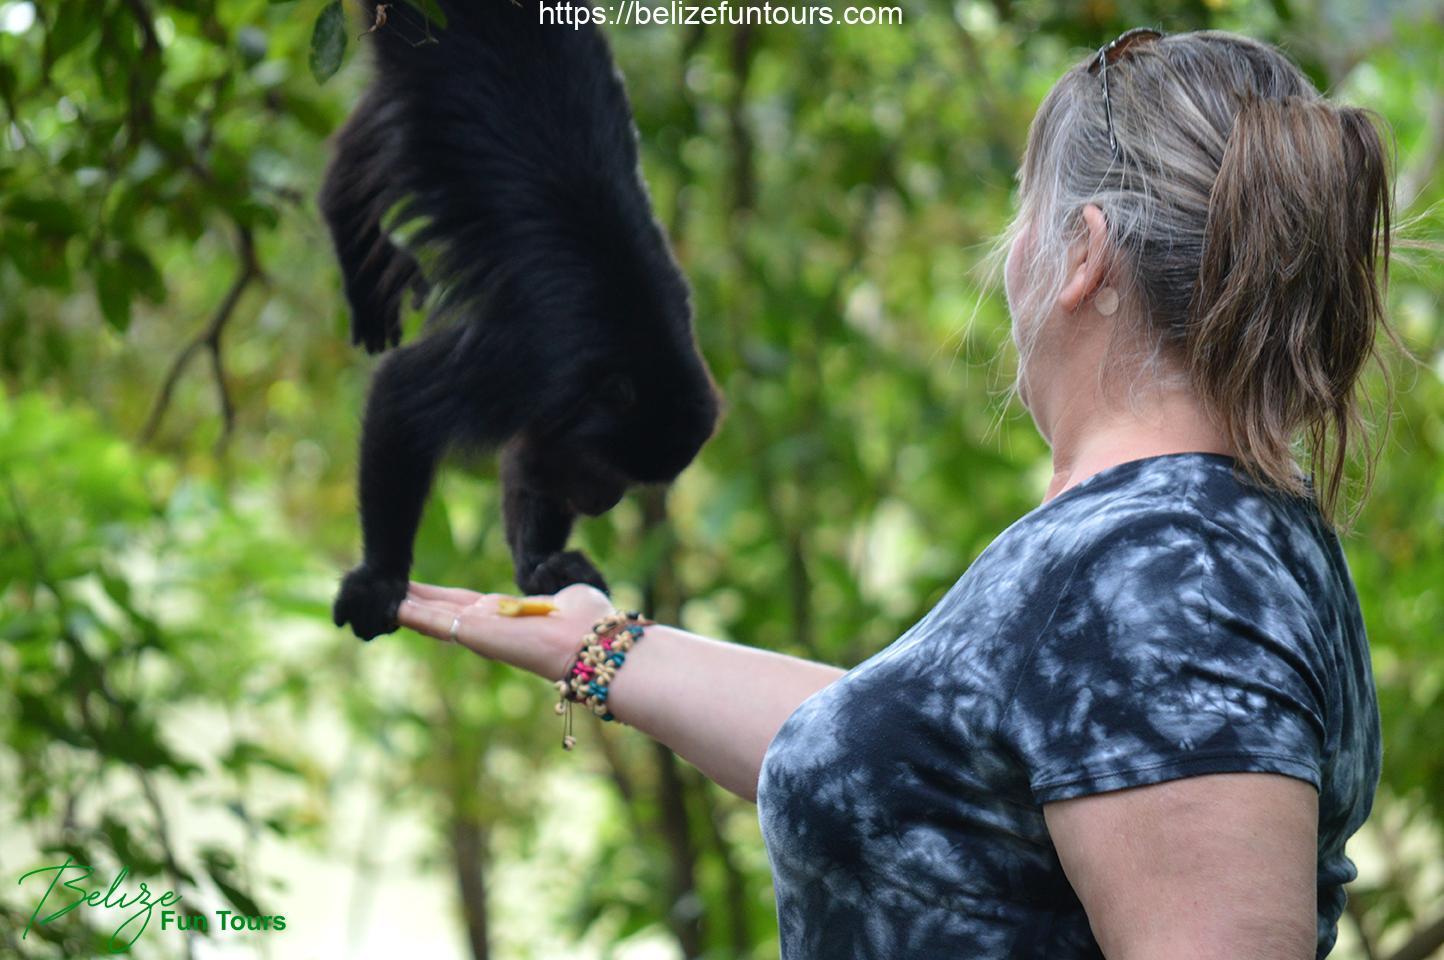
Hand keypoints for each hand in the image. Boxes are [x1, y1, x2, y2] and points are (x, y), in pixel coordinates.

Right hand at [398, 580, 614, 680]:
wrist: (592, 644)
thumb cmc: (589, 624)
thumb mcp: (570, 598)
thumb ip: (561, 596)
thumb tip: (569, 599)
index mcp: (507, 615)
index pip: (464, 604)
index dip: (439, 597)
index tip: (417, 589)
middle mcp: (489, 625)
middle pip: (441, 609)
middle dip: (414, 600)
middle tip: (385, 589)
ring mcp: (479, 631)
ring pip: (433, 617)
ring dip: (406, 606)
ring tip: (377, 597)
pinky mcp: (474, 632)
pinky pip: (434, 621)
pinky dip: (410, 612)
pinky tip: (388, 605)